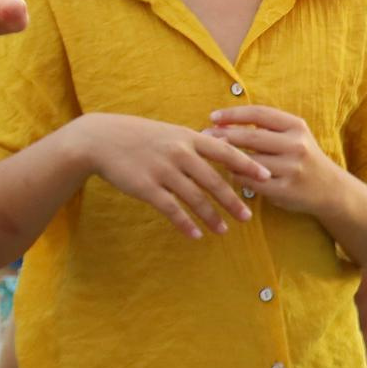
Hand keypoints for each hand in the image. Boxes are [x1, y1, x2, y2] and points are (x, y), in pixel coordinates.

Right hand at [67, 112, 267, 240]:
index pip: (225, 152)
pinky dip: (185, 224)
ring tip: (223, 230)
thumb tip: (224, 149)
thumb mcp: (170, 132)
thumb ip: (195, 144)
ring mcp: (162, 170)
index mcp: (188, 138)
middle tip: (248, 217)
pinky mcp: (146, 187)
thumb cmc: (139, 136)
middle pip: (214, 181)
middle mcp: (178, 154)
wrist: (100, 139)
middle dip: (232, 201)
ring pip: (195, 198)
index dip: (247, 165)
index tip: (266, 177)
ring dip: (211, 217)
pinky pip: (171, 209)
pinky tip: (196, 235)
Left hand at [208, 105, 345, 220]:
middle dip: (223, 135)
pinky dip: (237, 177)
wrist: (331, 189)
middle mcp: (297, 145)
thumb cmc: (303, 158)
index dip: (233, 114)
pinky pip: (251, 182)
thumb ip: (265, 128)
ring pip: (248, 160)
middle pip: (251, 136)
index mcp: (297, 127)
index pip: (259, 114)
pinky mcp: (285, 190)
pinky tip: (231, 173)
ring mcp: (292, 169)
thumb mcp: (293, 136)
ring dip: (227, 158)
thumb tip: (220, 124)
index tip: (212, 117)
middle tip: (204, 136)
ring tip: (214, 156)